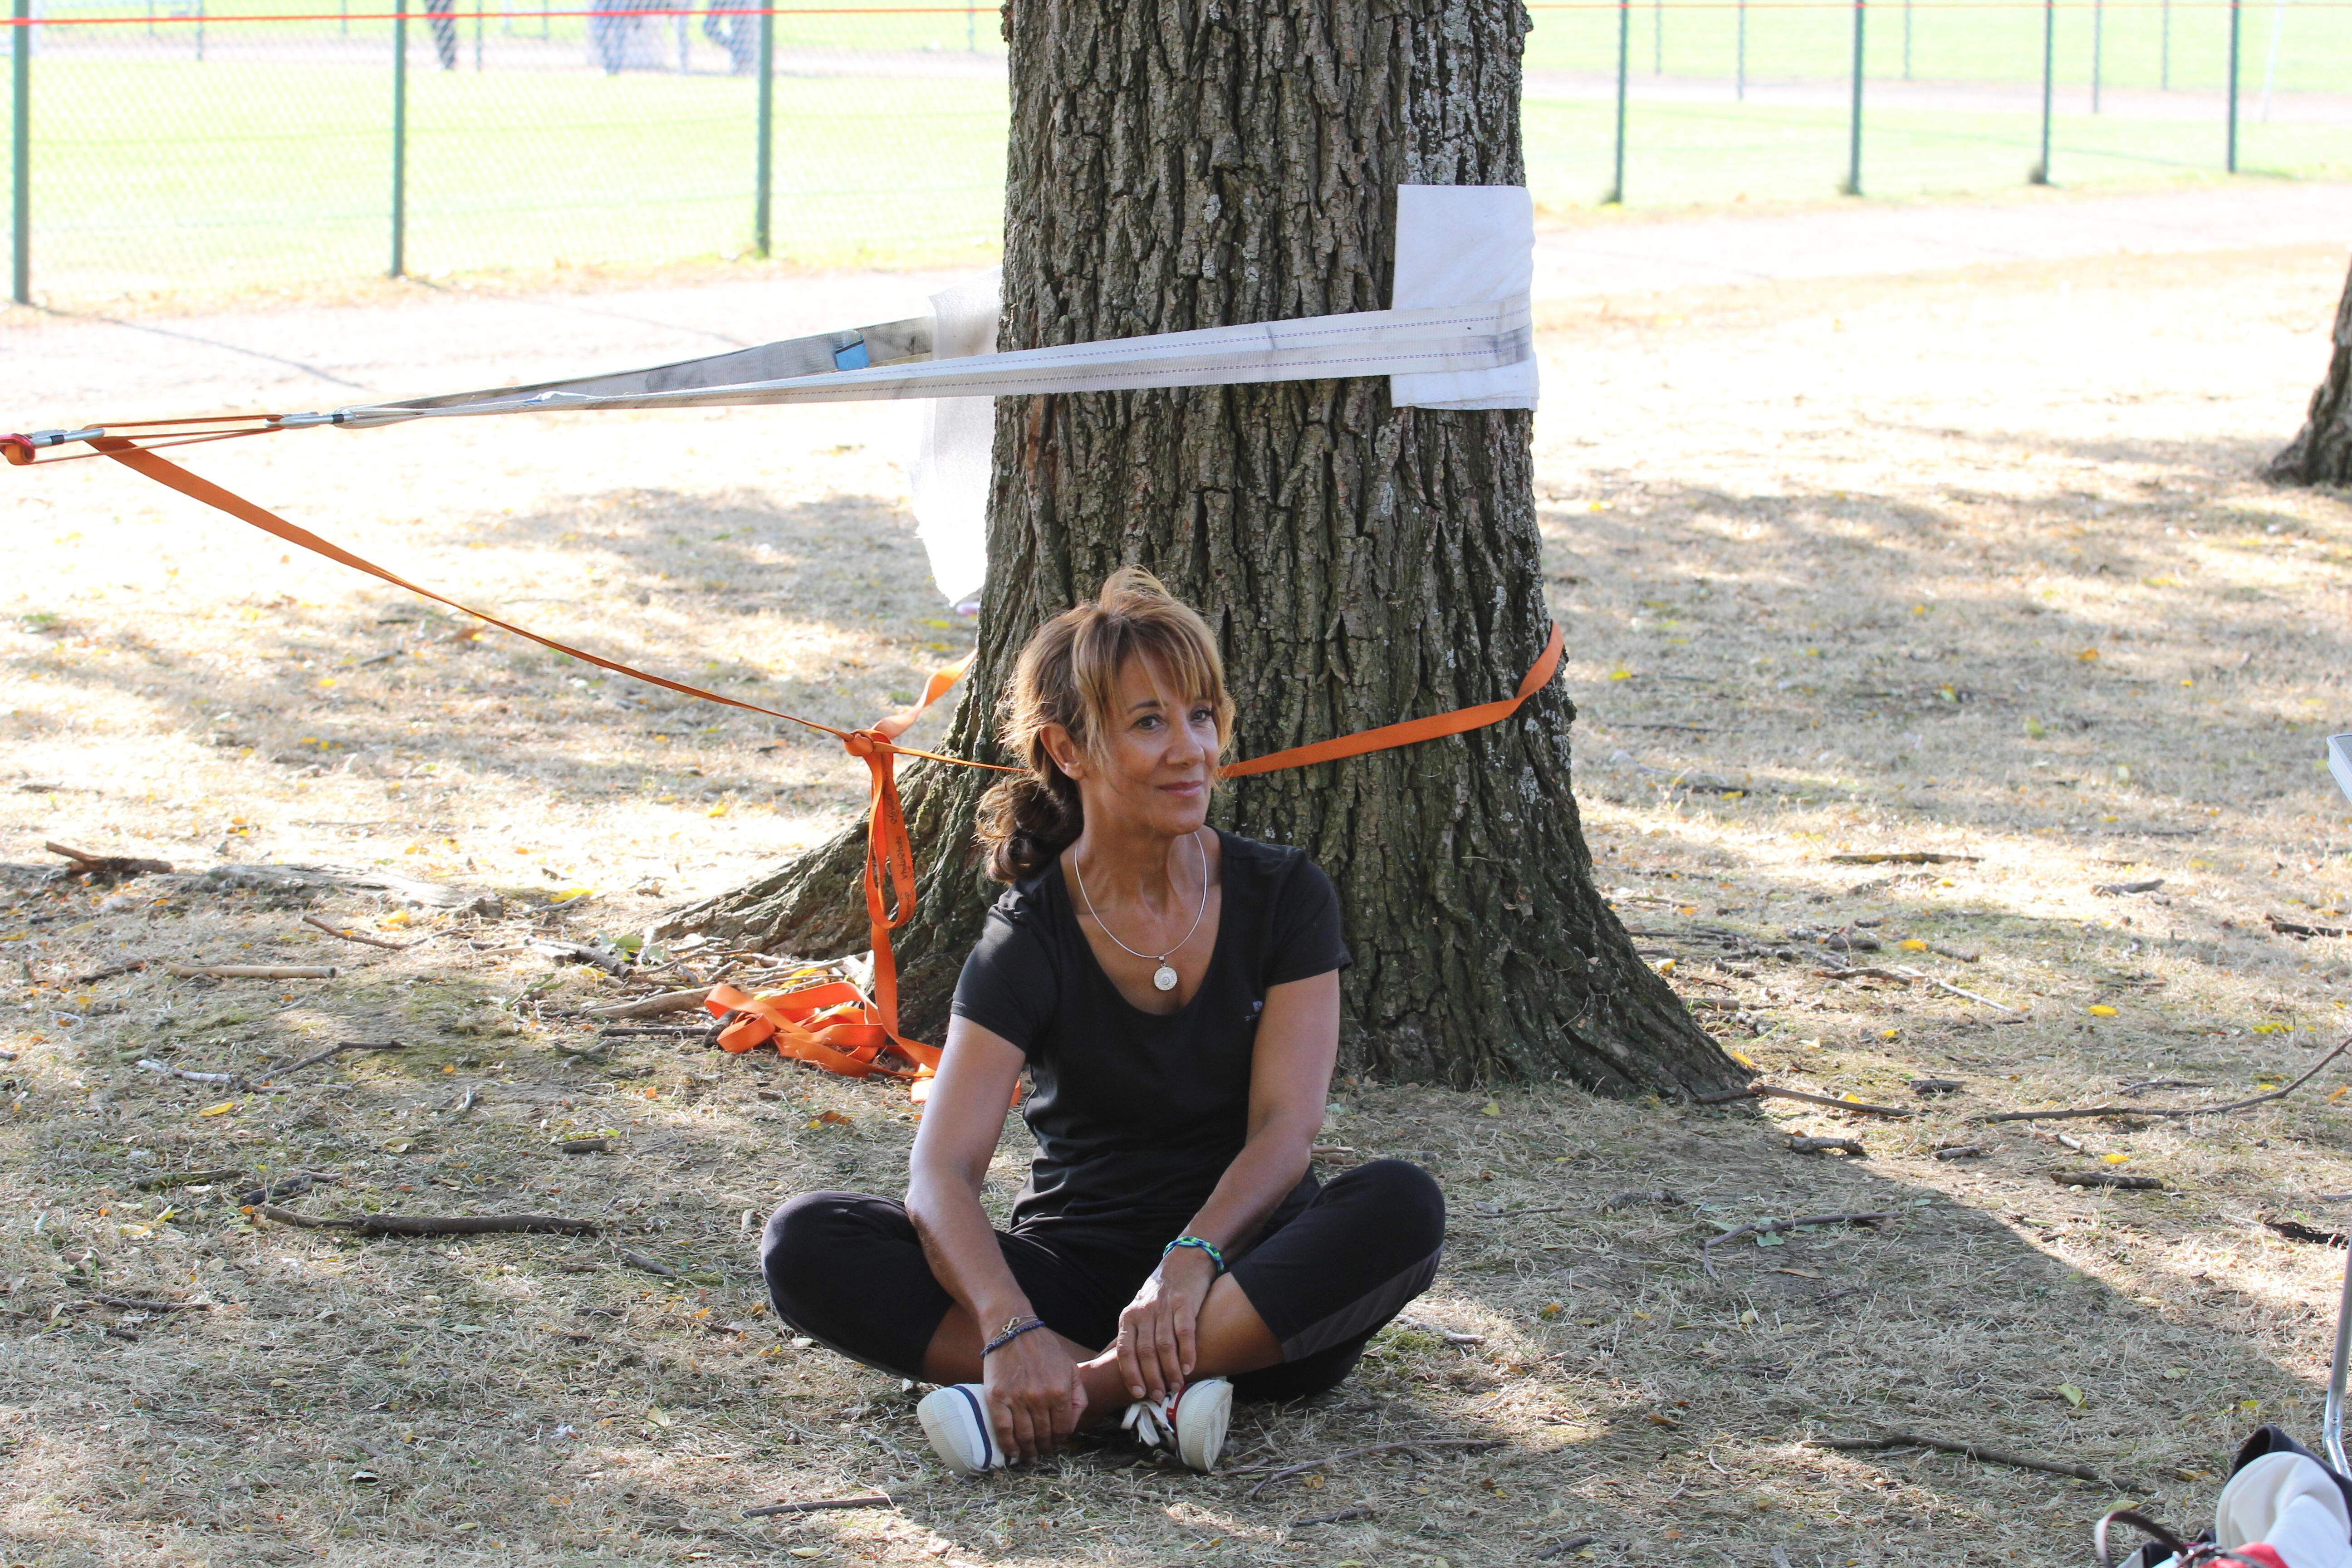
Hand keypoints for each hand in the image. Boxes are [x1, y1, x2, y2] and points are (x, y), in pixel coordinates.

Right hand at [980, 1322, 1085, 1461]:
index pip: (1062, 1428)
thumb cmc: (1044, 1350)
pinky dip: (1008, 1445)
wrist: (1013, 1331)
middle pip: (1044, 1435)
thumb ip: (1078, 1398)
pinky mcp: (996, 1397)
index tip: (1055, 1444)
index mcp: (1060, 1391)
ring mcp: (1016, 1398)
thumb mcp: (1071, 1369)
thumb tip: (1072, 1427)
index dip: (1059, 1440)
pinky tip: (1013, 1452)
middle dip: (1045, 1448)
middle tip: (1042, 1453)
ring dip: (1028, 1451)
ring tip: (1029, 1456)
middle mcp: (1039, 1397)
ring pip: (1024, 1436)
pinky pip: (1002, 1430)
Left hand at [1116, 1248, 1213, 1402]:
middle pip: (1145, 1351)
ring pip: (1164, 1345)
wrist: (1184, 1262)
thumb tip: (1107, 1360)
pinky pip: (1184, 1332)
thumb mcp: (1137, 1310)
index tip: (1138, 1393)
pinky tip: (1189, 1368)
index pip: (1125, 1350)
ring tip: (1176, 1386)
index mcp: (1129, 1317)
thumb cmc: (1159, 1293)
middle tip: (1160, 1395)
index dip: (1130, 1373)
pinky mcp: (1184, 1302)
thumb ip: (1128, 1335)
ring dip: (1170, 1370)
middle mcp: (1143, 1312)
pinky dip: (1187, 1352)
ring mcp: (1164, 1306)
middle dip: (1152, 1377)